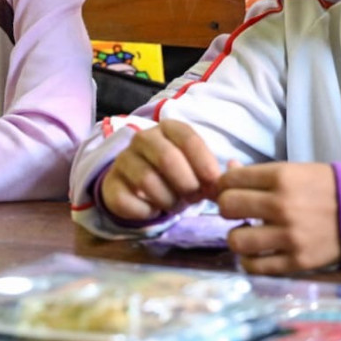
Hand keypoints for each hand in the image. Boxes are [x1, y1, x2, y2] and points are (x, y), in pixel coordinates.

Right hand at [98, 120, 221, 220]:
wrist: (139, 188)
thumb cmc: (176, 176)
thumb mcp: (197, 170)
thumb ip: (213, 175)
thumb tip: (230, 176)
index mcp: (168, 128)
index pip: (188, 138)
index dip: (204, 164)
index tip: (212, 184)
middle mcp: (142, 138)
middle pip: (167, 158)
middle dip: (186, 184)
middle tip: (194, 198)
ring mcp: (123, 160)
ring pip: (147, 181)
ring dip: (168, 200)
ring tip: (175, 205)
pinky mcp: (110, 184)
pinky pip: (129, 201)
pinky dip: (147, 212)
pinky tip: (152, 209)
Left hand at [217, 162, 340, 273]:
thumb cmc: (327, 188)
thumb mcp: (295, 171)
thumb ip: (259, 174)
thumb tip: (227, 169)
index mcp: (282, 177)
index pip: (230, 180)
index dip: (224, 185)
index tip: (230, 190)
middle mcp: (282, 205)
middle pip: (227, 207)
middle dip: (227, 209)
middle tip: (238, 213)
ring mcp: (290, 236)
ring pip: (236, 240)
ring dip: (237, 237)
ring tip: (248, 234)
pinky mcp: (297, 261)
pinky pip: (255, 266)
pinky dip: (250, 261)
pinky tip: (257, 253)